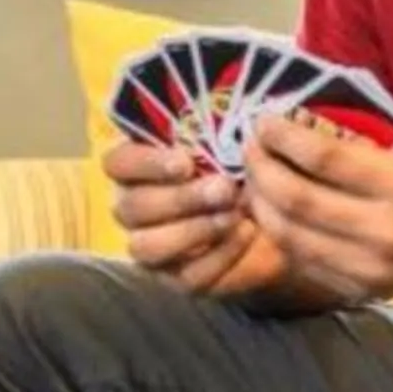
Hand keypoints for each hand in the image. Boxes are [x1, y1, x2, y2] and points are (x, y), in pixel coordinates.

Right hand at [101, 139, 297, 301]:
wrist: (276, 215)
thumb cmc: (242, 167)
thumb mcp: (233, 141)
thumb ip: (224, 128)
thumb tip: (250, 113)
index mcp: (135, 167)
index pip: (116, 163)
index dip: (145, 163)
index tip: (185, 161)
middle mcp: (132, 208)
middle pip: (131, 208)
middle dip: (180, 199)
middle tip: (224, 188)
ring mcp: (150, 246)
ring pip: (147, 246)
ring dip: (192, 230)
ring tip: (233, 214)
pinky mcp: (176, 277)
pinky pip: (186, 275)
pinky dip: (220, 254)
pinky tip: (246, 232)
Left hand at [238, 114, 392, 302]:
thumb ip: (361, 147)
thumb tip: (297, 125)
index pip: (323, 160)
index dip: (283, 137)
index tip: (263, 121)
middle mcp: (386, 234)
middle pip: (296, 201)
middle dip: (261, 169)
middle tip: (250, 146)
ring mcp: (372, 270)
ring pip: (291, 236)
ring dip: (261, 203)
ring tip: (253, 176)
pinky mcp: (363, 291)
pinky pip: (304, 260)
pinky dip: (280, 234)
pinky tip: (272, 210)